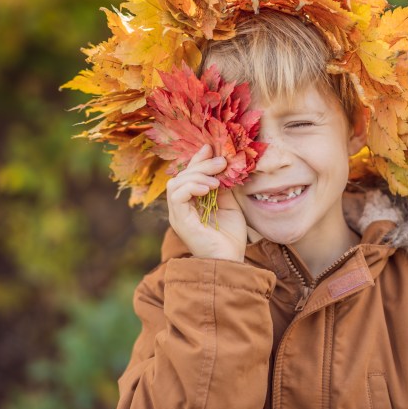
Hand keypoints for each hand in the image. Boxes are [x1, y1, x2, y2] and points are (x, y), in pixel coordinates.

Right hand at [166, 144, 247, 262]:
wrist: (231, 261)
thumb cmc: (230, 238)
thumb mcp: (230, 205)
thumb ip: (223, 187)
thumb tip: (225, 165)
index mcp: (191, 203)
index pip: (188, 175)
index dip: (197, 160)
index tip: (211, 148)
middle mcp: (181, 208)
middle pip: (181, 176)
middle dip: (201, 165)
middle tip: (221, 161)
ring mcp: (178, 215)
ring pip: (176, 183)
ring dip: (197, 175)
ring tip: (216, 180)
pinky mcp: (180, 221)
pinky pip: (177, 196)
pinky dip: (191, 187)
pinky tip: (208, 188)